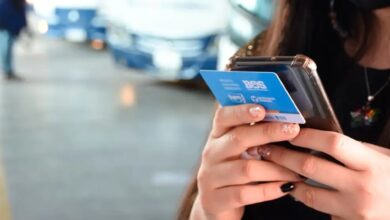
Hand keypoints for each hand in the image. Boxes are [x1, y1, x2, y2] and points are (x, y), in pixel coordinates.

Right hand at [191, 104, 301, 219]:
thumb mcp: (237, 151)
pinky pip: (246, 193)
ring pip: (247, 169)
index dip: (241, 111)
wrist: (213, 206)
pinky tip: (286, 187)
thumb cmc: (232, 171)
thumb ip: (253, 135)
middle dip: (267, 132)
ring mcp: (211, 177)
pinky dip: (269, 190)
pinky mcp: (217, 199)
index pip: (223, 116)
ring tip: (298, 170)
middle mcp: (212, 153)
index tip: (262, 109)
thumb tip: (285, 118)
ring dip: (276, 168)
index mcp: (217, 136)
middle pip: (238, 138)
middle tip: (292, 129)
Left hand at [258, 128, 389, 219]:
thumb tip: (320, 143)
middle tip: (267, 149)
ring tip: (276, 171)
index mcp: (372, 164)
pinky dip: (309, 200)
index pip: (332, 144)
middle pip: (312, 167)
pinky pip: (322, 211)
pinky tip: (298, 191)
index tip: (289, 131)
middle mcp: (362, 188)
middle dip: (284, 156)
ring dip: (289, 182)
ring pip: (309, 195)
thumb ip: (354, 151)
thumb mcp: (382, 158)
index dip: (307, 136)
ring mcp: (354, 210)